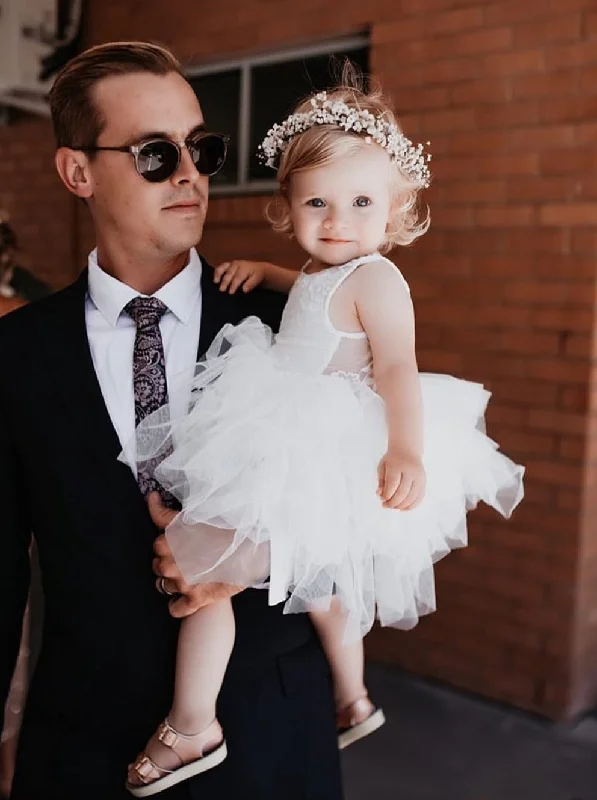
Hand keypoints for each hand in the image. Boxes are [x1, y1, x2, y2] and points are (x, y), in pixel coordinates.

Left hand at [147, 492, 243, 617]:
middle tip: (190, 557)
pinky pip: (174, 608)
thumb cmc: (224, 526)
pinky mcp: (196, 599)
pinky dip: (179, 603)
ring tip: (192, 574)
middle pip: (157, 566)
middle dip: (170, 562)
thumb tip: (151, 498)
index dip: (170, 544)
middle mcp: (170, 564)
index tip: (182, 543)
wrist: (251, 545)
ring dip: (174, 581)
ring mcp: (182, 583)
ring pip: (163, 586)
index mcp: (167, 541)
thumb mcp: (192, 514)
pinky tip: (189, 595)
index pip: (156, 546)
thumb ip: (165, 511)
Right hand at [213, 260, 266, 293]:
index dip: (234, 285)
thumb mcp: (257, 279)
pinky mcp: (228, 265)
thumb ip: (251, 284)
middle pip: (229, 273)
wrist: (258, 268)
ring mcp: (231, 264)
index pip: (238, 277)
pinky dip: (216, 272)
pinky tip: (214, 280)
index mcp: (245, 268)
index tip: (231, 292)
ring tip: (215, 282)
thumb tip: (244, 290)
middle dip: (225, 281)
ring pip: (223, 268)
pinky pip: (221, 267)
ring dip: (218, 274)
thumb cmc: (257, 275)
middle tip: (222, 290)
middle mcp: (237, 264)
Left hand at [377, 450, 425, 510]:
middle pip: (403, 491)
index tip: (382, 499)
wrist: (407, 451)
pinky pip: (419, 497)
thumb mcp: (382, 466)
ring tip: (393, 507)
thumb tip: (380, 494)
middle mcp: (411, 471)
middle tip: (385, 505)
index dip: (387, 494)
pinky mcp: (424, 482)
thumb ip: (381, 481)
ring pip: (412, 496)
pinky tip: (403, 508)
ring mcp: (419, 477)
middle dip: (393, 502)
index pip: (393, 483)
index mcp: (398, 465)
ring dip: (401, 506)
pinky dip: (411, 506)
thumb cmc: (392, 460)